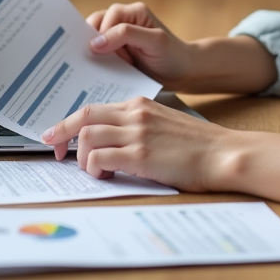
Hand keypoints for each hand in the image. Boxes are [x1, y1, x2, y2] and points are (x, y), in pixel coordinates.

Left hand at [41, 97, 232, 191]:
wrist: (224, 153)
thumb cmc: (199, 145)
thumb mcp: (164, 124)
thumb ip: (139, 126)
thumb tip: (112, 143)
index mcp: (140, 104)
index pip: (94, 109)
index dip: (70, 122)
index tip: (57, 135)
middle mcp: (135, 114)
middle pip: (84, 117)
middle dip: (62, 134)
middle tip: (55, 152)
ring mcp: (137, 133)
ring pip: (88, 136)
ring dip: (82, 157)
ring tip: (93, 170)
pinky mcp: (141, 154)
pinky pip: (100, 157)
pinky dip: (94, 167)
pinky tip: (105, 175)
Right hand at [85, 3, 195, 89]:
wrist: (183, 73)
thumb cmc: (173, 56)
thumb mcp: (154, 42)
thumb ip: (126, 35)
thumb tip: (95, 42)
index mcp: (134, 12)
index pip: (106, 18)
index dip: (103, 36)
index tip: (107, 54)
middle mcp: (124, 20)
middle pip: (95, 25)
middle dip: (94, 43)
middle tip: (101, 60)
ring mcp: (120, 35)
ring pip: (94, 38)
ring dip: (96, 53)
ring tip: (106, 66)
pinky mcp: (118, 49)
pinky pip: (100, 51)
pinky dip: (99, 60)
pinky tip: (104, 71)